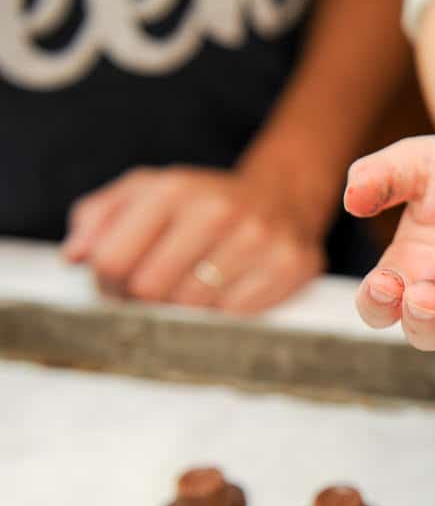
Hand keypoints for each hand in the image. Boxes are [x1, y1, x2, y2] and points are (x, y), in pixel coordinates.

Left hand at [62, 166, 324, 313]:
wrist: (281, 198)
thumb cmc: (203, 203)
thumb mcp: (147, 192)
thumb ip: (99, 217)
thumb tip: (75, 257)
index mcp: (173, 190)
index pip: (112, 261)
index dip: (107, 284)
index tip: (119, 285)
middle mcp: (217, 211)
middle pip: (150, 291)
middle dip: (147, 300)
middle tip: (158, 293)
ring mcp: (256, 239)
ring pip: (194, 308)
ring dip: (188, 307)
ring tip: (195, 289)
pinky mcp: (288, 266)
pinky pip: (237, 315)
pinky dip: (227, 311)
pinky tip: (229, 291)